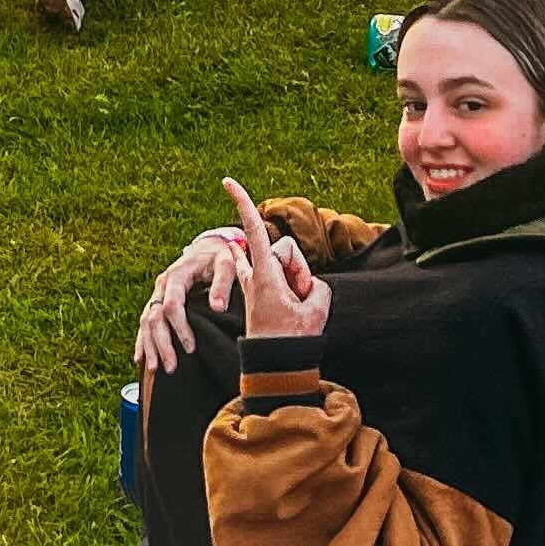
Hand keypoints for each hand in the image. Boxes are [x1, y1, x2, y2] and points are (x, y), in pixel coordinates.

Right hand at [134, 225, 253, 379]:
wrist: (209, 247)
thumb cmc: (220, 257)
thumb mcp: (226, 265)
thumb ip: (222, 284)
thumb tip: (217, 307)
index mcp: (177, 275)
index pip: (172, 306)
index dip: (179, 328)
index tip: (190, 348)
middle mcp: (162, 285)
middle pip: (155, 317)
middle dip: (161, 344)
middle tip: (170, 367)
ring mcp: (158, 293)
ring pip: (146, 321)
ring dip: (149, 346)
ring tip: (155, 369)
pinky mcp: (158, 300)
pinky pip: (146, 322)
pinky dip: (142, 340)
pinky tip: (140, 358)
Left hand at [223, 179, 329, 341]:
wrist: (275, 364)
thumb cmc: (292, 337)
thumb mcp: (317, 304)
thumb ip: (315, 283)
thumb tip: (304, 283)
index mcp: (264, 273)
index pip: (253, 229)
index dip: (242, 203)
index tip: (226, 181)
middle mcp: (255, 273)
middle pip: (285, 250)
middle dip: (298, 267)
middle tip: (297, 299)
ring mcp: (256, 282)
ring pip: (286, 263)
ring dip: (295, 281)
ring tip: (292, 308)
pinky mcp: (259, 291)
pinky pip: (274, 271)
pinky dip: (281, 274)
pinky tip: (275, 279)